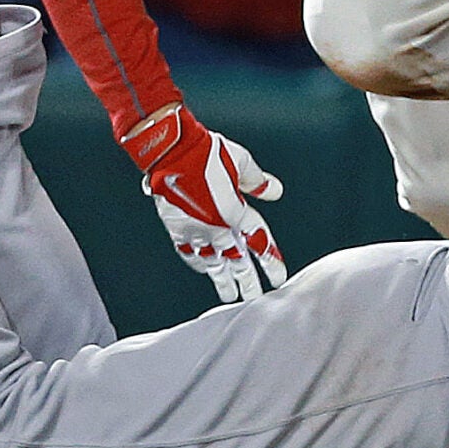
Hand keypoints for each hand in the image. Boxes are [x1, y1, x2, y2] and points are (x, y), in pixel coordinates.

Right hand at [122, 104, 287, 301]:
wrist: (168, 149)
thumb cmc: (206, 150)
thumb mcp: (241, 161)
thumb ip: (258, 181)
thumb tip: (275, 191)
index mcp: (234, 211)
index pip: (258, 241)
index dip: (270, 260)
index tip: (279, 278)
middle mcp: (215, 226)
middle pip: (236, 261)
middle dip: (248, 281)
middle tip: (256, 298)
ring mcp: (194, 229)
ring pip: (212, 263)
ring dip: (223, 280)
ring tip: (230, 297)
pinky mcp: (175, 227)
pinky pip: (189, 252)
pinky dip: (198, 263)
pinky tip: (205, 270)